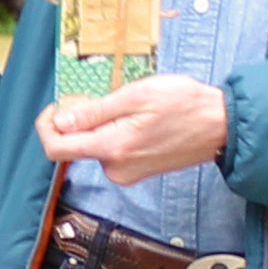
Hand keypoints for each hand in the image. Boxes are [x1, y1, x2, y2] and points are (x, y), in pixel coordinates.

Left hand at [37, 74, 227, 184]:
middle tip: (106, 95)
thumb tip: (60, 121)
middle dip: (81, 119)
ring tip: (133, 105)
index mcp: (113, 148)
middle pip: (76, 146)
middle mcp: (116, 168)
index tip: (56, 106)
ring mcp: (127, 173)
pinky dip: (115, 133)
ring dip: (102, 124)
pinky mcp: (136, 172)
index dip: (47, 126)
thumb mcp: (137, 95)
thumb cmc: (185, 104)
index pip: (57, 149)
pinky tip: (140, 119)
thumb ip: (96, 111)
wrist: (221, 126)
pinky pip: (112, 151)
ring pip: (95, 146)